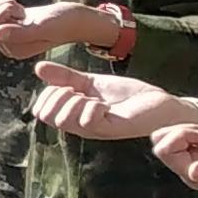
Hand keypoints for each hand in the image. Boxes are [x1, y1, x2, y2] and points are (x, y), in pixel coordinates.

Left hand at [0, 0, 112, 61]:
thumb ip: (22, 33)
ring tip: (20, 8)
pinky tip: (16, 6)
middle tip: (20, 8)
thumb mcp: (45, 27)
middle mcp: (7, 45)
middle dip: (1, 5)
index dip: (4, 10)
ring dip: (1, 2)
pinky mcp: (9, 24)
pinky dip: (0, 1)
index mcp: (13, 50)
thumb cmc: (65, 22)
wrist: (75, 19)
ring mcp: (7, 35)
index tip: (23, 11)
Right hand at [29, 63, 197, 145]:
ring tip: (91, 97)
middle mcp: (81, 126)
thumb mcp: (92, 82)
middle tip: (78, 90)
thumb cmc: (128, 96)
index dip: (48, 93)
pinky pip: (88, 121)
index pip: (41, 111)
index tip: (69, 86)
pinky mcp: (111, 128)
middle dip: (57, 94)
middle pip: (47, 116)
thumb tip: (38, 68)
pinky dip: (91, 106)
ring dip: (74, 100)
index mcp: (74, 117)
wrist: (159, 103)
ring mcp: (95, 129)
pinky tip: (103, 104)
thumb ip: (66, 77)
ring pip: (64, 119)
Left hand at [156, 124, 197, 192]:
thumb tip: (193, 173)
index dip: (180, 137)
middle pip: (160, 145)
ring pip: (169, 141)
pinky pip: (181, 141)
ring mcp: (194, 166)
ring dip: (187, 132)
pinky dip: (193, 134)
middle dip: (181, 132)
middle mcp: (190, 174)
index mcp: (195, 177)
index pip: (164, 151)